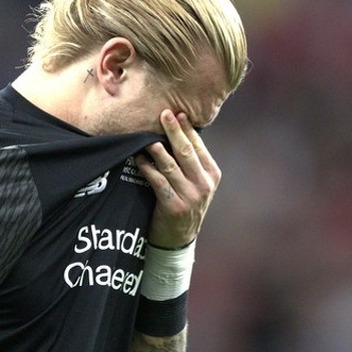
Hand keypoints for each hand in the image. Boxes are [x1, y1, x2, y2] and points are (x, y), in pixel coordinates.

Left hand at [135, 109, 220, 248]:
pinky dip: (147, 167)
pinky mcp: (174, 206)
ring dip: (157, 148)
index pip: (199, 146)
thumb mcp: (197, 184)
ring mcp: (190, 196)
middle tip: (164, 114)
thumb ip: (191, 163)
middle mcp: (204, 184)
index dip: (187, 129)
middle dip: (174, 131)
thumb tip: (177, 132)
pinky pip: (158, 181)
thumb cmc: (185, 204)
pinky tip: (139, 158)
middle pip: (186, 152)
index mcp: (212, 174)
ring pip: (171, 165)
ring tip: (147, 136)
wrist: (180, 238)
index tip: (177, 113)